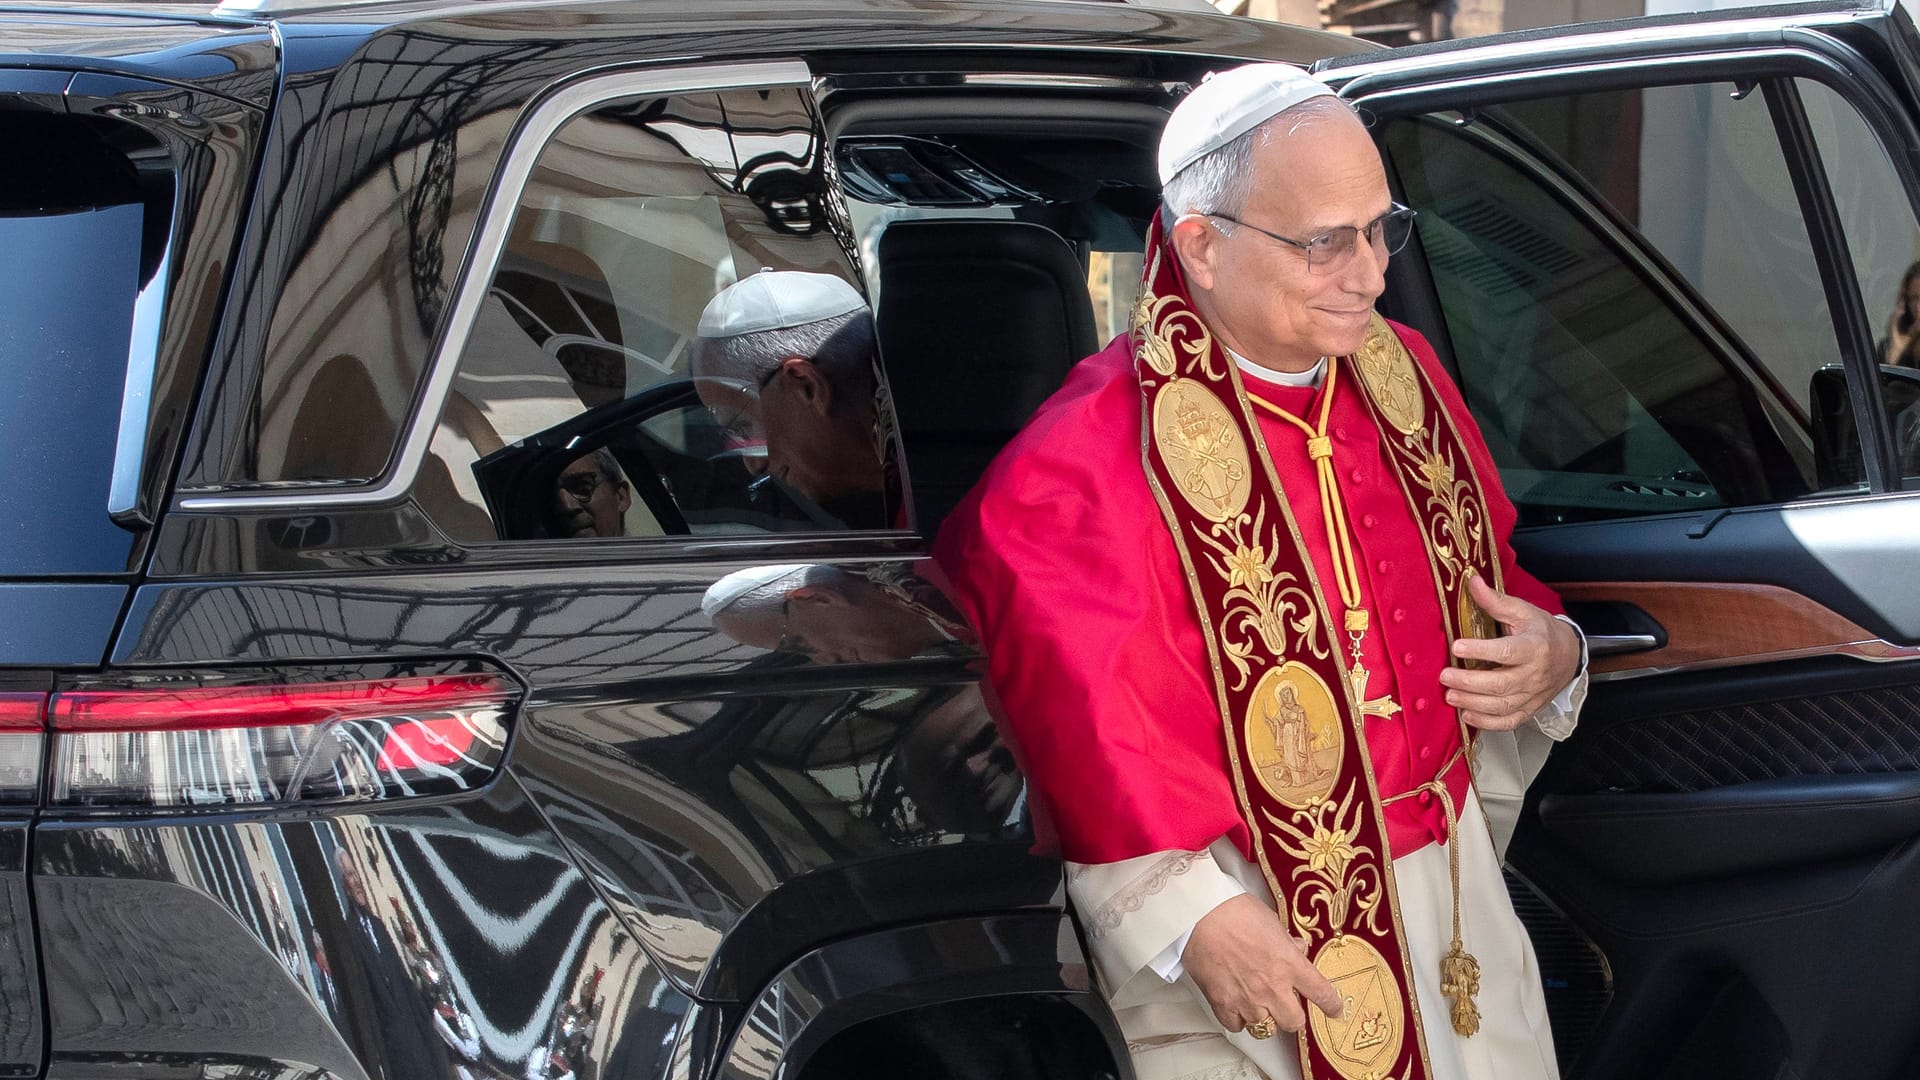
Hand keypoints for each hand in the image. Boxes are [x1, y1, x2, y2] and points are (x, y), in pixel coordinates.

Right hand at [1183, 894, 1342, 1034]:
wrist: (1198, 915)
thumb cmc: (1233, 911)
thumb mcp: (1271, 921)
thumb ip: (1286, 942)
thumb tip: (1296, 949)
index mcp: (1289, 964)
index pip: (1321, 992)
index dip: (1331, 1005)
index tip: (1335, 1009)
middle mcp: (1272, 987)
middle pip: (1294, 1022)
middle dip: (1292, 1014)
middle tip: (1284, 1003)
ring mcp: (1247, 999)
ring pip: (1265, 1027)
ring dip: (1263, 1015)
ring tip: (1254, 1000)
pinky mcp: (1223, 1003)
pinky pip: (1237, 1026)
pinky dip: (1238, 1019)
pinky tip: (1236, 1004)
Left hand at [1438, 574, 1580, 730]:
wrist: (1570, 655)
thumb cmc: (1541, 631)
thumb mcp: (1522, 611)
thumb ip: (1495, 601)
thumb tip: (1471, 581)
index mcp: (1534, 646)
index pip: (1506, 652)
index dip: (1481, 651)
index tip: (1457, 646)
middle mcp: (1535, 674)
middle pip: (1501, 684)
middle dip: (1469, 682)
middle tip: (1445, 676)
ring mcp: (1533, 694)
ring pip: (1502, 706)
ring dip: (1473, 704)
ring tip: (1450, 696)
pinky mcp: (1529, 709)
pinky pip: (1509, 722)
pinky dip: (1487, 723)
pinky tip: (1467, 716)